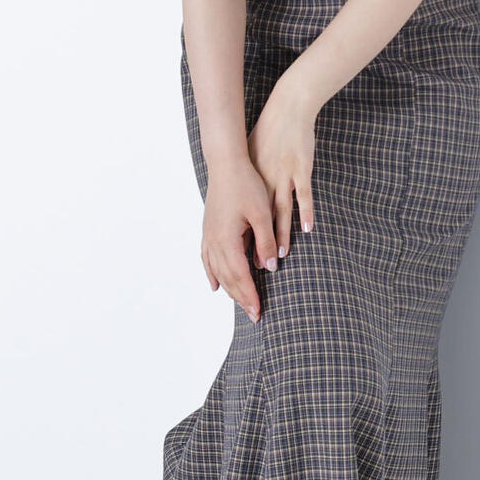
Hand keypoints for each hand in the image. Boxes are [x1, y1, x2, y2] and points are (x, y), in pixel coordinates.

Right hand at [201, 157, 276, 323]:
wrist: (226, 164)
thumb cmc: (246, 185)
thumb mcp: (262, 213)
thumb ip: (266, 241)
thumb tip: (272, 266)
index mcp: (227, 240)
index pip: (240, 276)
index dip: (249, 295)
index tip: (258, 312)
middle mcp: (214, 242)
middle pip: (228, 278)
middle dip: (241, 297)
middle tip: (254, 315)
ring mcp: (209, 236)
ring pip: (217, 271)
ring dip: (229, 289)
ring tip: (240, 302)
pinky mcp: (209, 229)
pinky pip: (208, 260)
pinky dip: (213, 275)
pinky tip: (216, 285)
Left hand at [247, 67, 321, 261]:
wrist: (288, 108)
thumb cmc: (269, 129)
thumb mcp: (251, 151)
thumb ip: (248, 171)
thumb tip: (241, 188)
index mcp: (251, 177)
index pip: (245, 212)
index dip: (244, 234)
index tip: (241, 255)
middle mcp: (265, 179)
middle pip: (261, 218)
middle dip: (260, 242)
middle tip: (258, 266)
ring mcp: (284, 175)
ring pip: (281, 211)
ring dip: (281, 235)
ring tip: (280, 256)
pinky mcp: (301, 169)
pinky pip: (304, 195)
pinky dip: (306, 212)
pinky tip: (308, 229)